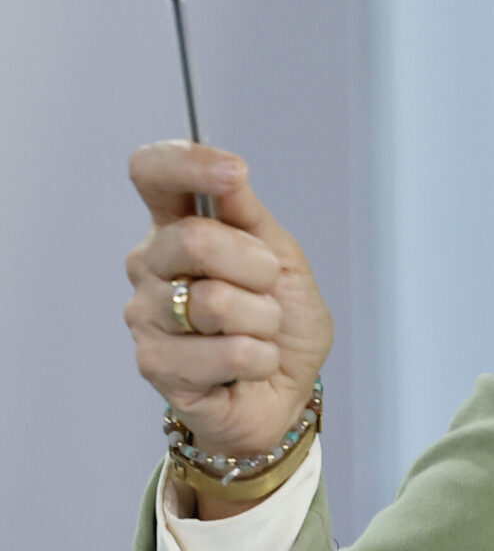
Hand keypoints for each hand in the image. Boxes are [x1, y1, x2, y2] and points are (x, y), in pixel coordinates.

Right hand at [124, 141, 333, 509]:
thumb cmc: (282, 318)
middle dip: (255, 265)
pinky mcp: (154, 365)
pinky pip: (225, 351)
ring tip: (260, 330)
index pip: (153, 175)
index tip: (233, 173)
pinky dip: (260, 356)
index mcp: (178, 225)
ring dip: (262, 318)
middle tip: (269, 286)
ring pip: (213, 301)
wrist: (288, 386)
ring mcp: (146, 316)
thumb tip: (229, 175)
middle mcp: (150, 265)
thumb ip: (250, 216)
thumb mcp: (283, 256)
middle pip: (193, 239)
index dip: (187, 164)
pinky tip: (251, 363)